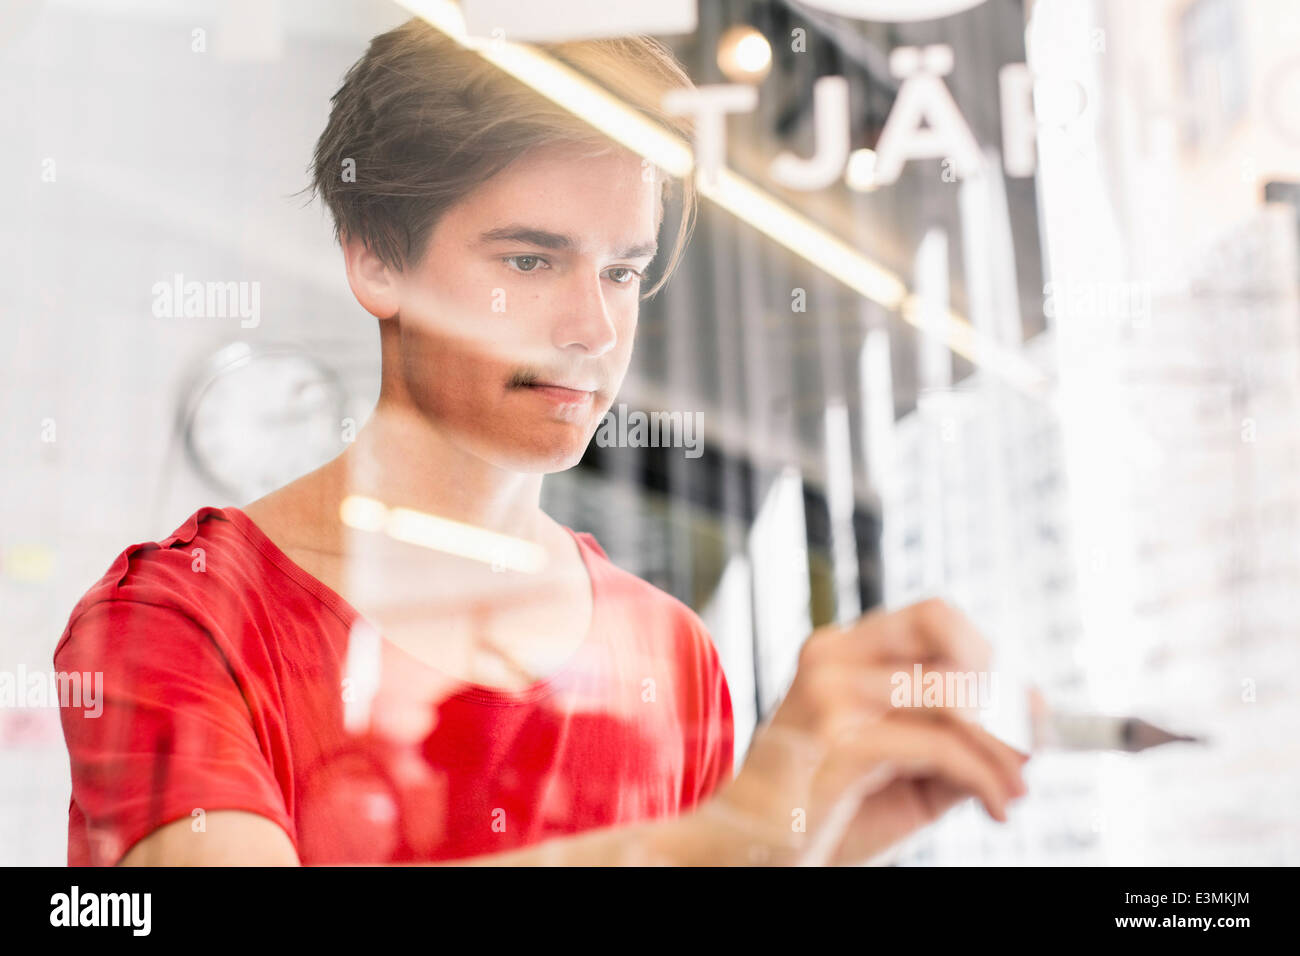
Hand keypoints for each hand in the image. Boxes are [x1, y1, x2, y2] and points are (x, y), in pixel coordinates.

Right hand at [705, 598, 1028, 865]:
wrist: (747, 854)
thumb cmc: (826, 812)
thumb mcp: (904, 768)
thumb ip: (959, 737)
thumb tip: (1033, 709)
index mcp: (839, 651)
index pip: (934, 615)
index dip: (986, 652)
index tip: (1012, 707)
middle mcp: (831, 659)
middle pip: (949, 641)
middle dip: (1001, 700)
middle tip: (1026, 752)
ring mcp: (829, 696)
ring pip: (951, 696)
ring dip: (1001, 749)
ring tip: (1015, 790)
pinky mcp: (837, 742)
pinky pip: (938, 746)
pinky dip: (982, 777)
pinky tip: (995, 805)